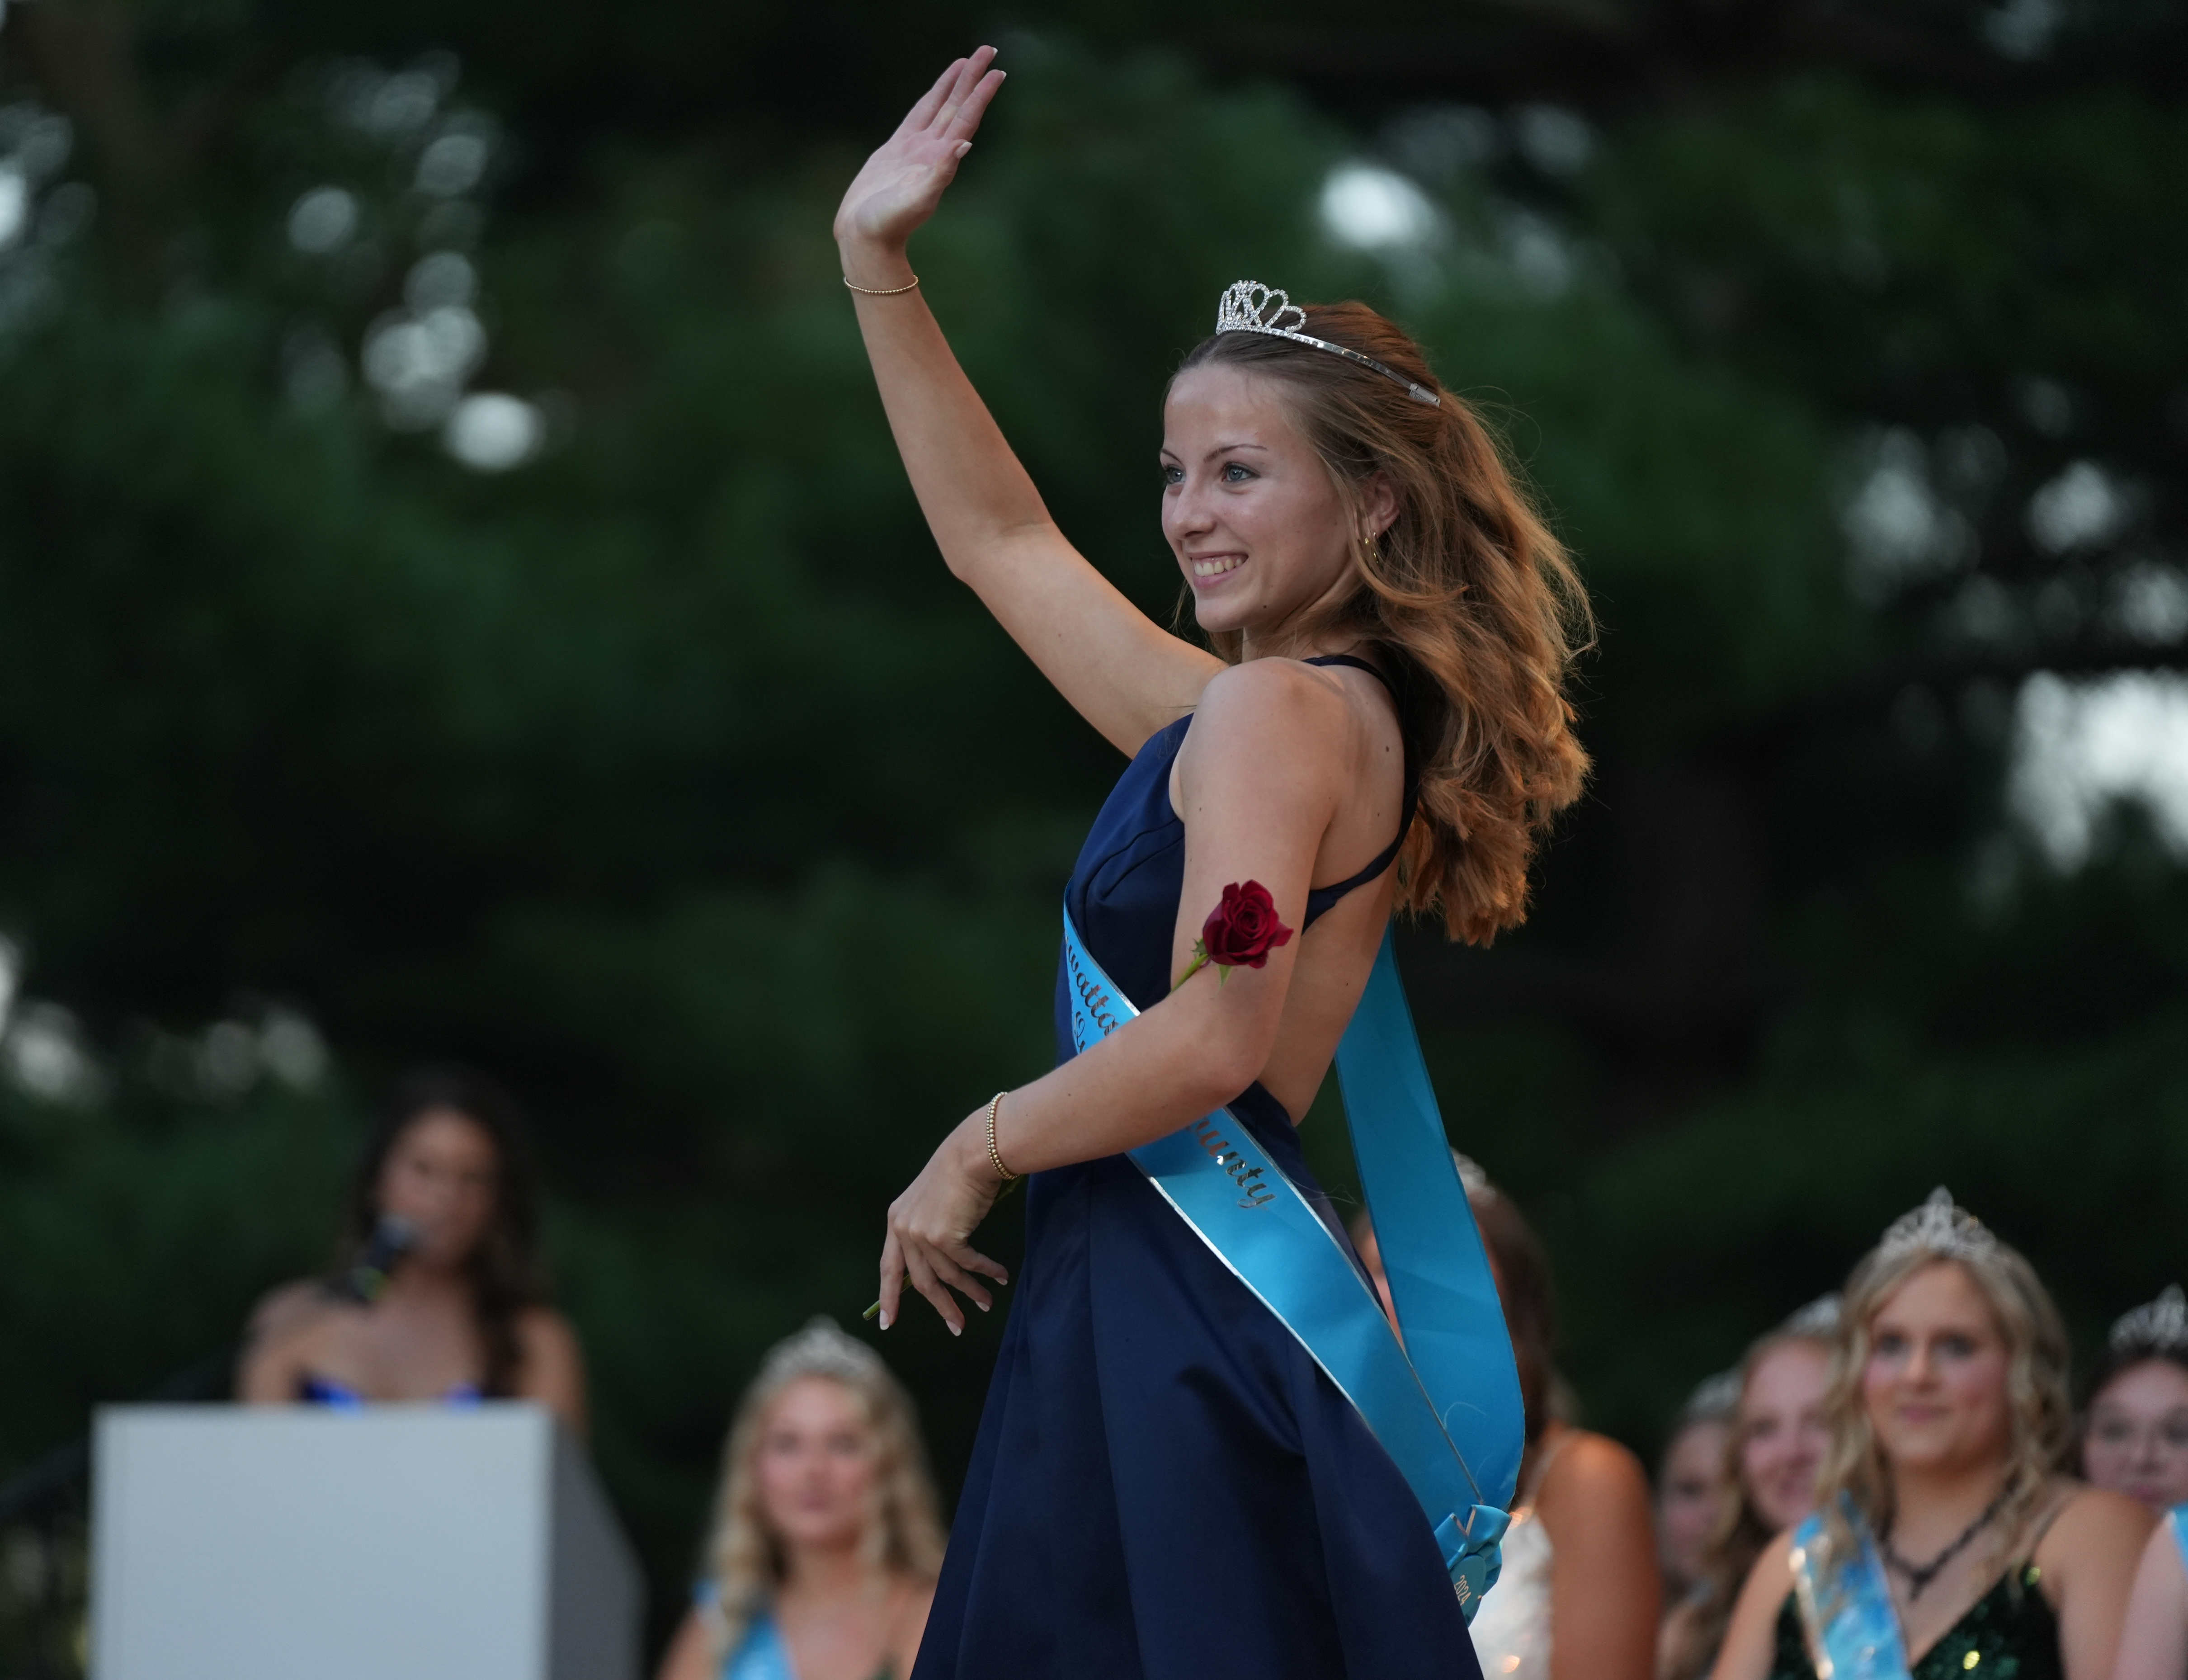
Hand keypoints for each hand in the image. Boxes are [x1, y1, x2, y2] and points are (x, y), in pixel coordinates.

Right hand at [833, 47, 1004, 267]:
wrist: (864, 236)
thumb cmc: (889, 224)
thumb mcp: (917, 199)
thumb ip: (940, 173)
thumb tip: (964, 144)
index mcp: (940, 159)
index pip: (966, 118)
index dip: (981, 95)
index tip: (998, 72)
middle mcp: (932, 151)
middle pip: (957, 106)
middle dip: (972, 79)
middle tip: (987, 50)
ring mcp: (915, 150)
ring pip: (939, 107)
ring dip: (954, 85)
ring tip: (966, 62)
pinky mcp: (896, 151)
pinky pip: (918, 116)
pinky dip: (930, 100)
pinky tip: (938, 91)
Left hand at [877, 1108, 1010, 1334]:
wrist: (972, 1152)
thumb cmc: (959, 1171)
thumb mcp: (932, 1201)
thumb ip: (927, 1229)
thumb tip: (938, 1265)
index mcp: (896, 1220)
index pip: (889, 1267)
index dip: (889, 1296)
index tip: (888, 1322)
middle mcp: (904, 1229)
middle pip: (920, 1282)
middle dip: (941, 1306)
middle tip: (956, 1327)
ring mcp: (922, 1234)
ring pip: (947, 1277)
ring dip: (970, 1293)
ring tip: (986, 1304)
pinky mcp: (944, 1237)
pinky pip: (967, 1264)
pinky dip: (986, 1273)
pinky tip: (1000, 1278)